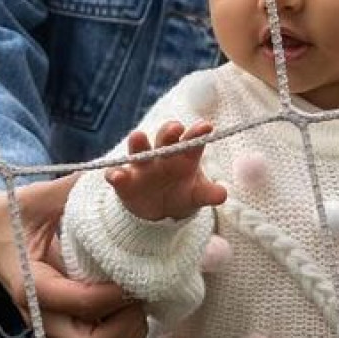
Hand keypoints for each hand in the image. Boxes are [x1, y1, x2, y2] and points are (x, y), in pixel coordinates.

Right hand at [0, 176, 147, 337]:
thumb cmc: (11, 214)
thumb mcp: (37, 197)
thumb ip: (72, 189)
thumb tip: (113, 173)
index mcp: (30, 284)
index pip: (79, 303)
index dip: (114, 293)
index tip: (134, 273)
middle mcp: (40, 315)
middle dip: (123, 323)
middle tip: (137, 291)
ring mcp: (50, 327)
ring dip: (125, 334)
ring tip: (135, 299)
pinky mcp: (60, 330)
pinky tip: (126, 310)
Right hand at [107, 120, 227, 222]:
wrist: (160, 211)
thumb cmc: (183, 193)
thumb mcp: (196, 194)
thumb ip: (208, 193)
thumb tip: (222, 194)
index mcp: (184, 155)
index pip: (192, 140)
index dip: (198, 132)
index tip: (206, 126)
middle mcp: (162, 154)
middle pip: (165, 137)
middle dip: (169, 131)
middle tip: (176, 128)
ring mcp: (142, 165)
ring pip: (139, 148)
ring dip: (138, 142)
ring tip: (138, 136)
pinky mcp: (125, 181)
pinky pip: (117, 174)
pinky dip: (116, 174)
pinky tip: (117, 176)